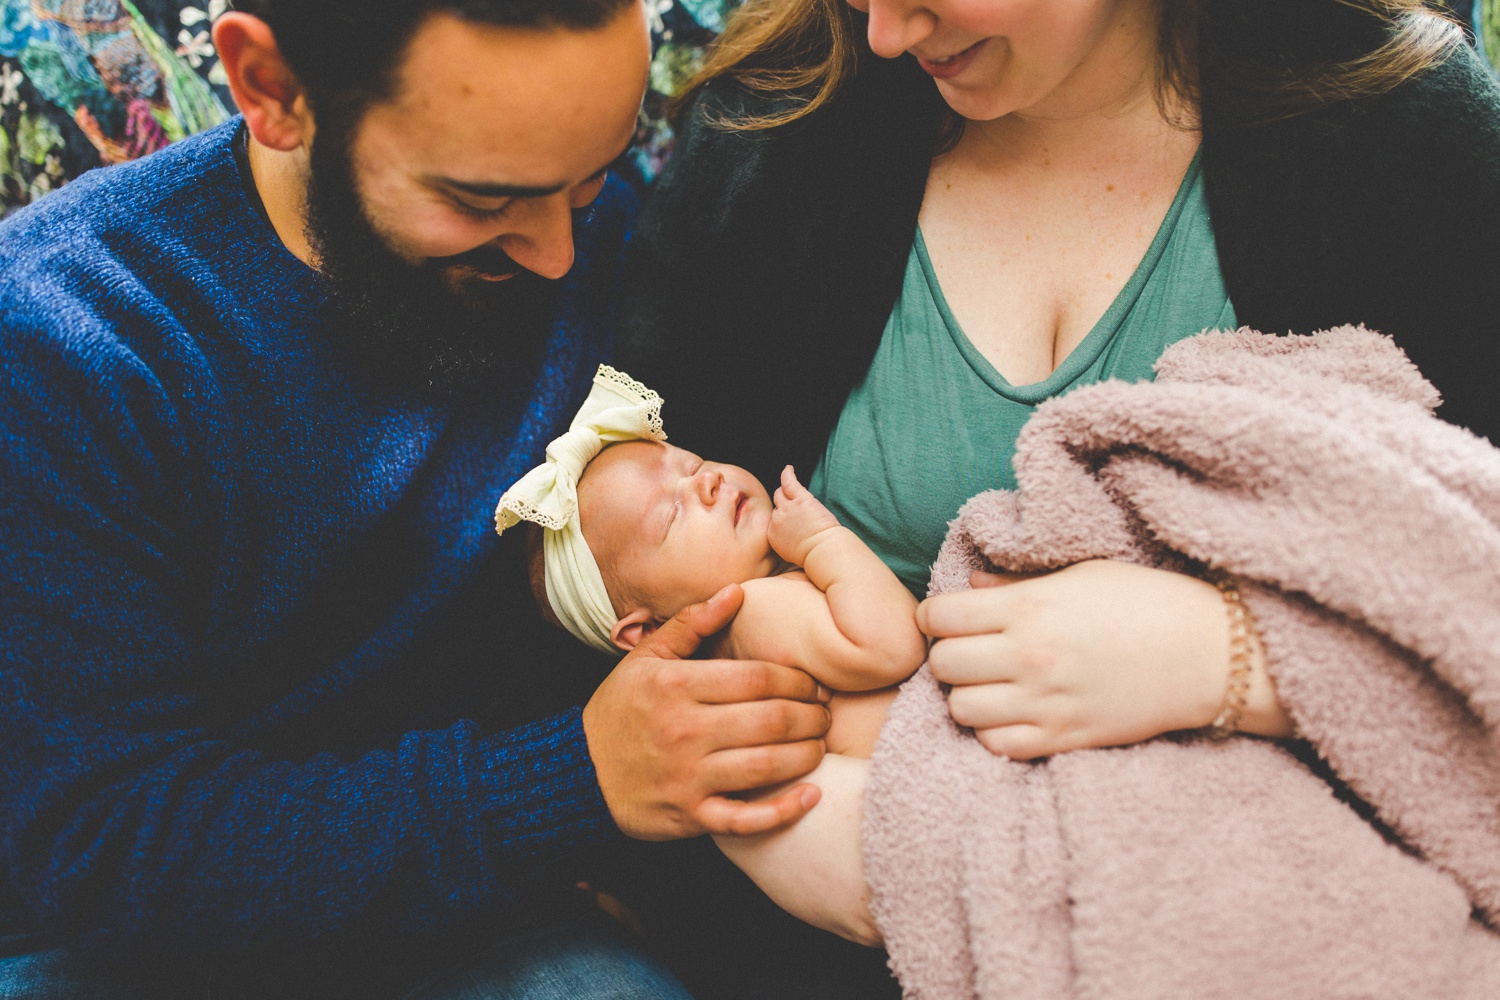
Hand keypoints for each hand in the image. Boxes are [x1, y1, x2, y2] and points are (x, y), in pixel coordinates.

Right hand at [583, 584, 832, 839]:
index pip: (758, 678)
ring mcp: (689, 776)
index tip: (813, 684)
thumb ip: (692, 622)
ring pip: (766, 766)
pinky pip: (746, 820)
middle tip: (826, 715)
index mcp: (678, 685)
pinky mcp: (691, 816)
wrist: (578, 772)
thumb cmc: (620, 710)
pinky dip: (783, 811)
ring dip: (806, 756)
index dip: (798, 680)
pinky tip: (812, 797)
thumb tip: (738, 590)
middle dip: (811, 717)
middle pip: (771, 720)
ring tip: (820, 746)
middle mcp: (685, 730)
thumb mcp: (646, 658)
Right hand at [768, 466, 841, 565]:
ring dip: (784, 490)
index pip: (773, 521)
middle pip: (776, 507)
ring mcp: (787, 509)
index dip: (782, 519)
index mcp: (773, 536)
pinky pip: (789, 482)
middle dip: (782, 506)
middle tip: (790, 504)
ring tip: (786, 480)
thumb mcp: (792, 554)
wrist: (822, 552)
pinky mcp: (800, 499)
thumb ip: (787, 542)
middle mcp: (776, 521)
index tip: (789, 519)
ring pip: (780, 494)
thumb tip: (792, 535)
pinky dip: (788, 474)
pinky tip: (789, 468)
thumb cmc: (814, 556)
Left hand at [917, 560, 1289, 759]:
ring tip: (990, 685)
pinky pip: (996, 745)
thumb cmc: (1143, 602)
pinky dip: (993, 732)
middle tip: (970, 652)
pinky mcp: (1064, 737)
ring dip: (967, 697)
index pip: (940, 617)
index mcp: (1029, 607)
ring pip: (961, 710)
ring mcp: (1045, 701)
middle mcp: (1029, 655)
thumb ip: (1016, 584)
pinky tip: (1012, 714)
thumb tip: (968, 588)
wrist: (1205, 653)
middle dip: (949, 657)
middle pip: (944, 664)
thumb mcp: (1078, 576)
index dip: (935, 618)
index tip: (947, 620)